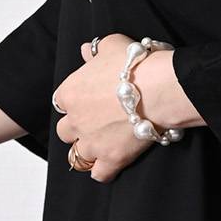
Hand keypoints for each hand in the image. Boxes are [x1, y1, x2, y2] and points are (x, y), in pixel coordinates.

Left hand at [53, 34, 152, 182]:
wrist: (158, 88)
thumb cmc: (135, 65)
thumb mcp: (112, 45)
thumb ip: (95, 50)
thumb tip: (86, 51)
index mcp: (70, 92)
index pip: (61, 102)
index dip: (75, 103)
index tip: (87, 102)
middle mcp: (76, 120)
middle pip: (65, 132)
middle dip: (78, 129)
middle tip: (96, 124)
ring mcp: (92, 142)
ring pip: (78, 155)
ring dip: (88, 151)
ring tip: (103, 145)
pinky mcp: (111, 158)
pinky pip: (99, 174)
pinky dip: (103, 172)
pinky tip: (110, 165)